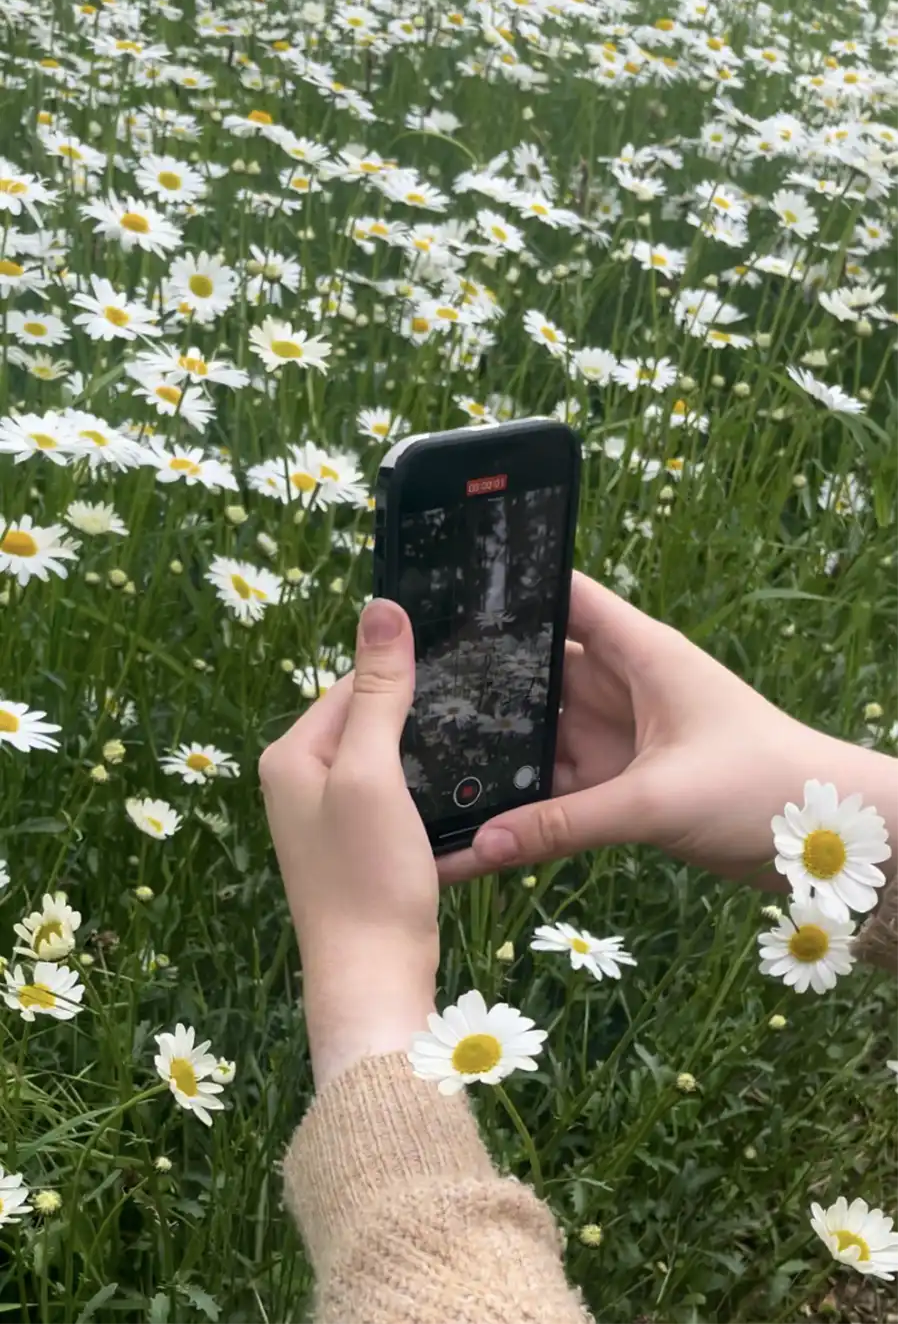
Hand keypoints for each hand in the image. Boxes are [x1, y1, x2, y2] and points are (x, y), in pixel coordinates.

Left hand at [260, 599, 438, 1089]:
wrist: (374, 979)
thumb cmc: (367, 873)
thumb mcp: (372, 772)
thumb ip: (377, 692)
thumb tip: (382, 606)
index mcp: (291, 754)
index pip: (350, 683)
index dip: (403, 672)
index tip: (464, 666)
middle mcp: (299, 779)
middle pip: (367, 718)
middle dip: (417, 711)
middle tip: (483, 704)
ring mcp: (327, 817)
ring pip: (385, 757)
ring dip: (426, 750)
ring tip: (481, 742)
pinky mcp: (357, 846)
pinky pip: (393, 794)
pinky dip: (424, 788)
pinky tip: (462, 791)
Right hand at [438, 572, 853, 886]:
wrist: (822, 843)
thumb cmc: (761, 787)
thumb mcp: (655, 800)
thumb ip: (563, 823)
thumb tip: (481, 846)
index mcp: (639, 654)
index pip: (565, 598)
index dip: (510, 592)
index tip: (441, 599)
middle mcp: (621, 687)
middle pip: (537, 670)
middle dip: (482, 681)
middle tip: (408, 693)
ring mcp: (619, 736)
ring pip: (542, 733)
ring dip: (500, 746)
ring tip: (428, 754)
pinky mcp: (621, 785)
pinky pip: (559, 787)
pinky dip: (525, 800)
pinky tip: (479, 815)